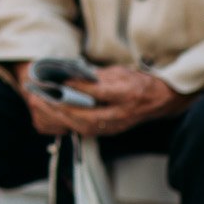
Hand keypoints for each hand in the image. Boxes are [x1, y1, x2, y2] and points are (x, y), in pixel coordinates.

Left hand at [18, 61, 185, 138]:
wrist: (161, 100)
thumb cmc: (139, 82)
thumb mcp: (120, 72)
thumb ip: (97, 76)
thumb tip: (71, 76)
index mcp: (126, 94)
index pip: (99, 92)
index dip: (77, 88)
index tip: (59, 81)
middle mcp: (121, 114)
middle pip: (87, 117)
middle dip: (62, 109)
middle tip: (42, 99)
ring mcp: (116, 126)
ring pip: (84, 127)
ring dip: (62, 118)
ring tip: (44, 107)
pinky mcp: (111, 131)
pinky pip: (86, 130)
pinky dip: (69, 123)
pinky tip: (55, 115)